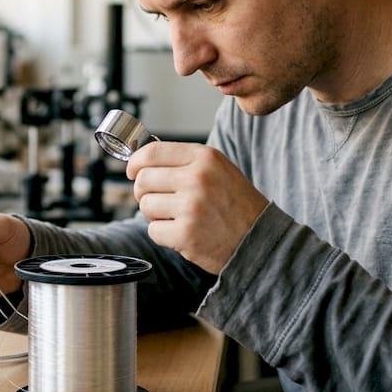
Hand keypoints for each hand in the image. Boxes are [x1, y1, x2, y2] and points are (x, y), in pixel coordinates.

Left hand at [126, 141, 267, 273]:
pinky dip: (163, 234)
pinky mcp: (185, 235)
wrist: (259, 240)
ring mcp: (190, 207)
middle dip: (144, 192)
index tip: (132, 171)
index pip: (151, 152)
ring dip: (155, 213)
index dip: (135, 162)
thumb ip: (183, 162)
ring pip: (145, 205)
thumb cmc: (236, 204)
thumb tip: (140, 161)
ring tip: (177, 217)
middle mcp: (197, 179)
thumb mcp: (218, 169)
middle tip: (160, 199)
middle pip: (143, 179)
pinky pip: (153, 230)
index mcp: (205, 158)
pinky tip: (183, 232)